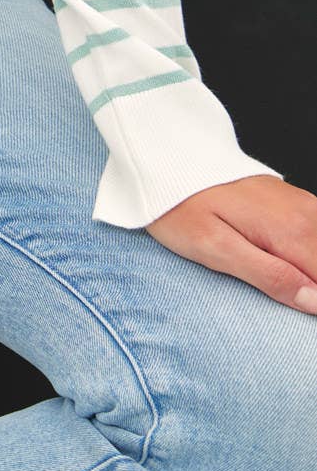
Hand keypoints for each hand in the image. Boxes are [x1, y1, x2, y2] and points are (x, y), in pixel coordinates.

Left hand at [144, 175, 316, 315]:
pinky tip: (287, 267)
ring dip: (310, 273)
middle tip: (273, 291)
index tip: (293, 308)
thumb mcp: (216, 248)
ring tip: (270, 278)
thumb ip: (270, 276)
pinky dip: (308, 257)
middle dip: (311, 288)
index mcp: (292, 230)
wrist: (168, 162)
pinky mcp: (298, 205)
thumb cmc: (183, 209)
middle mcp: (308, 213)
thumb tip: (315, 302)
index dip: (313, 303)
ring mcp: (305, 206)